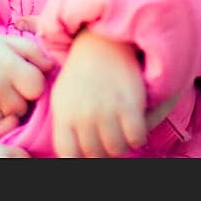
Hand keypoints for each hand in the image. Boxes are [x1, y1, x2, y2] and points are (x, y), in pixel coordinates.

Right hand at [0, 31, 54, 125]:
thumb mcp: (1, 40)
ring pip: (4, 119)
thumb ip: (31, 51)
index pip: (37, 87)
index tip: (18, 77)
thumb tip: (52, 67)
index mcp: (8, 64)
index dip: (29, 83)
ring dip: (0, 110)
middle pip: (22, 107)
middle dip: (16, 99)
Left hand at [50, 29, 146, 157]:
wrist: (102, 42)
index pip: (68, 154)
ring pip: (117, 149)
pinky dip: (137, 136)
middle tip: (108, 139)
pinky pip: (136, 138)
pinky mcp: (129, 105)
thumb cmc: (82, 74)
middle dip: (103, 151)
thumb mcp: (63, 97)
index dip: (80, 158)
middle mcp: (82, 114)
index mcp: (63, 113)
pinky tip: (133, 124)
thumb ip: (66, 127)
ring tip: (120, 131)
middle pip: (95, 154)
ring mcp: (106, 110)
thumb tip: (73, 156)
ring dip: (121, 145)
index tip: (88, 153)